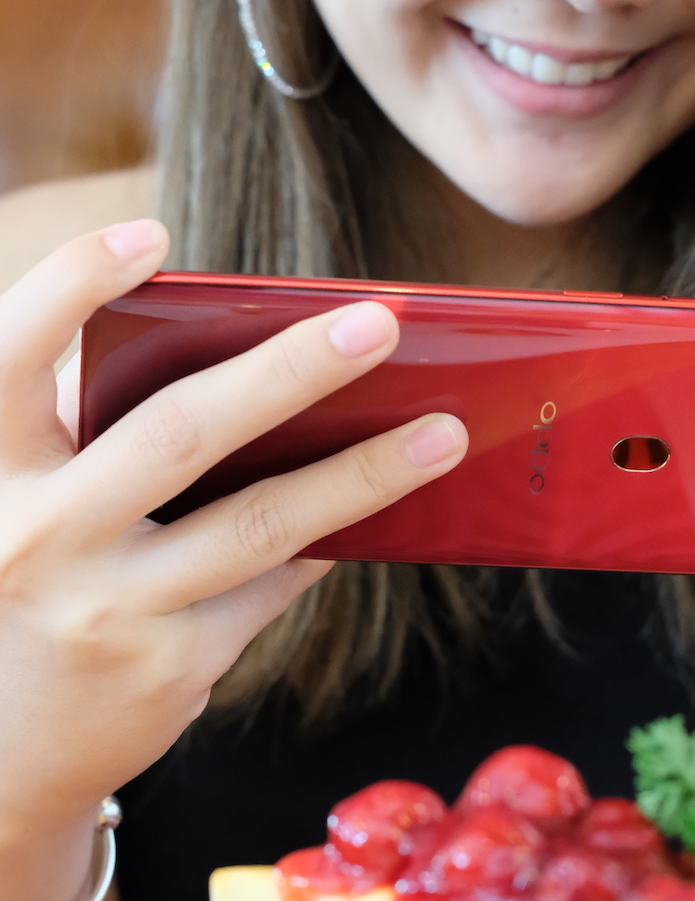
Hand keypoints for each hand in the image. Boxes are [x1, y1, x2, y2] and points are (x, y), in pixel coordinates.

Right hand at [0, 220, 467, 845]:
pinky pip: (272, 584)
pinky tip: (383, 505)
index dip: (72, 282)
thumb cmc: (27, 579)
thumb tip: (260, 359)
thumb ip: (96, 433)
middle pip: (179, 432)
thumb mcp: (27, 497)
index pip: (12, 352)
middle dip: (290, 370)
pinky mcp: (167, 667)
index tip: (151, 233)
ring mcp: (106, 608)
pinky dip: (328, 538)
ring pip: (261, 523)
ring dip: (365, 472)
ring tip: (446, 432)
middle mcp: (36, 535)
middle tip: (380, 323)